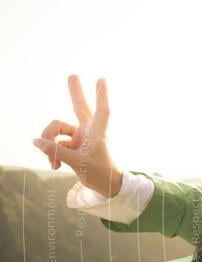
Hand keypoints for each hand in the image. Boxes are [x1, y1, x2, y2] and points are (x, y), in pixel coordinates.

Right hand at [32, 75, 122, 197]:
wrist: (105, 186)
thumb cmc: (100, 173)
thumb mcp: (77, 163)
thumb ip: (56, 151)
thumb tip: (36, 141)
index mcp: (97, 132)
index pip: (101, 111)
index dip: (101, 96)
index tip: (102, 80)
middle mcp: (88, 131)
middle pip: (79, 107)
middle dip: (75, 92)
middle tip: (72, 75)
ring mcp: (79, 137)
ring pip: (57, 131)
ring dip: (50, 144)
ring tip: (53, 162)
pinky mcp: (72, 145)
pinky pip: (55, 143)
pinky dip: (52, 153)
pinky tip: (55, 165)